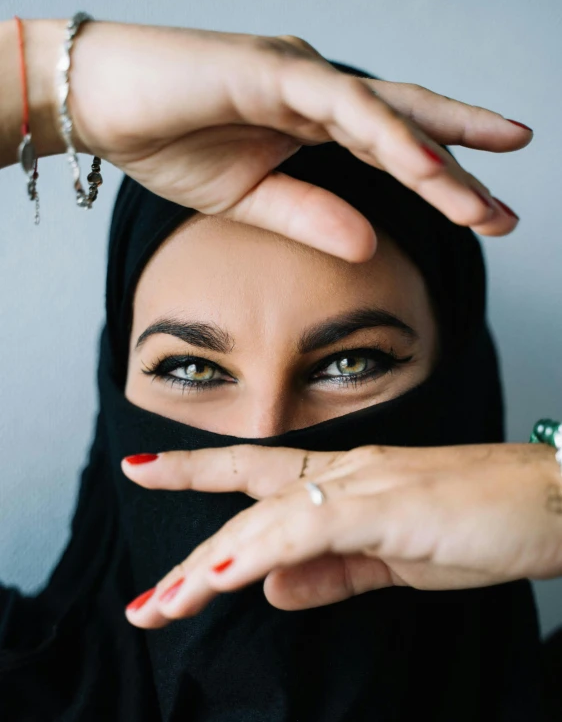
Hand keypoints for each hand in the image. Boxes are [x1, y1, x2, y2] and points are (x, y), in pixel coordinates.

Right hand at [13, 20, 531, 259]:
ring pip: (386, 115)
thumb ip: (311, 217)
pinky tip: (421, 163)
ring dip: (435, 157)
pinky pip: (341, 104)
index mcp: (314, 121)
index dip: (441, 181)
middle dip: (462, 162)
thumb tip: (368, 246)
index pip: (393, 150)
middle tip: (510, 203)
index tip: (486, 215)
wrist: (102, 106)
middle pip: (408, 125)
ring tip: (483, 199)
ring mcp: (300, 76)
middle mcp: (320, 92)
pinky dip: (383, 133)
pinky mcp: (273, 70)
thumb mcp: (251, 200)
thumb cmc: (169, 143)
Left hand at [122, 442, 561, 628]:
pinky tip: (220, 576)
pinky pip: (311, 527)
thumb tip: (272, 589)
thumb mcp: (396, 556)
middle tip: (145, 604)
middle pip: (248, 507)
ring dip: (210, 564)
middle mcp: (345, 473)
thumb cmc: (484, 522)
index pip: (256, 476)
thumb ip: (333, 571)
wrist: (553, 498)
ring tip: (164, 605)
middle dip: (191, 554)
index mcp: (346, 482)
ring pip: (267, 519)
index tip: (144, 469)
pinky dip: (260, 551)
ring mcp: (365, 484)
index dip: (196, 471)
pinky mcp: (389, 506)